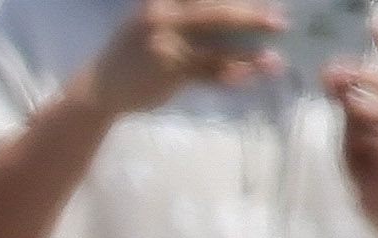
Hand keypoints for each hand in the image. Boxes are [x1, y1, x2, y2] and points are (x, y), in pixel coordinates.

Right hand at [89, 0, 283, 108]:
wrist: (98, 89)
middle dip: (252, 19)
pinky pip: (207, 73)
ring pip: (217, 49)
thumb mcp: (153, 21)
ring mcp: (166, 45)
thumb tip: (236, 11)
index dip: (238, 1)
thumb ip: (185, 13)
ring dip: (248, 56)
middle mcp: (164, 18)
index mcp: (163, 2)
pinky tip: (246, 78)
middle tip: (279, 23)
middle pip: (219, 15)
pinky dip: (229, 77)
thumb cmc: (132, 52)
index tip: (267, 3)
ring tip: (271, 60)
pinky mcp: (168, 72)